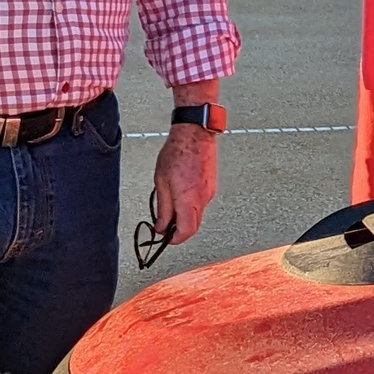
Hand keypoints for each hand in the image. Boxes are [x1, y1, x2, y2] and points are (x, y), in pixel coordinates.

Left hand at [150, 123, 220, 244]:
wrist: (195, 135)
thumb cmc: (178, 152)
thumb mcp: (161, 182)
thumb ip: (162, 207)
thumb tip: (162, 225)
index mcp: (188, 199)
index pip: (186, 231)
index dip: (174, 239)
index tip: (166, 238)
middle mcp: (202, 199)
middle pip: (193, 226)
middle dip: (179, 229)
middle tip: (165, 225)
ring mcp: (209, 193)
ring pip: (197, 215)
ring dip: (185, 215)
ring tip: (171, 204)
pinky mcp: (211, 187)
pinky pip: (201, 203)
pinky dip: (190, 205)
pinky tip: (181, 193)